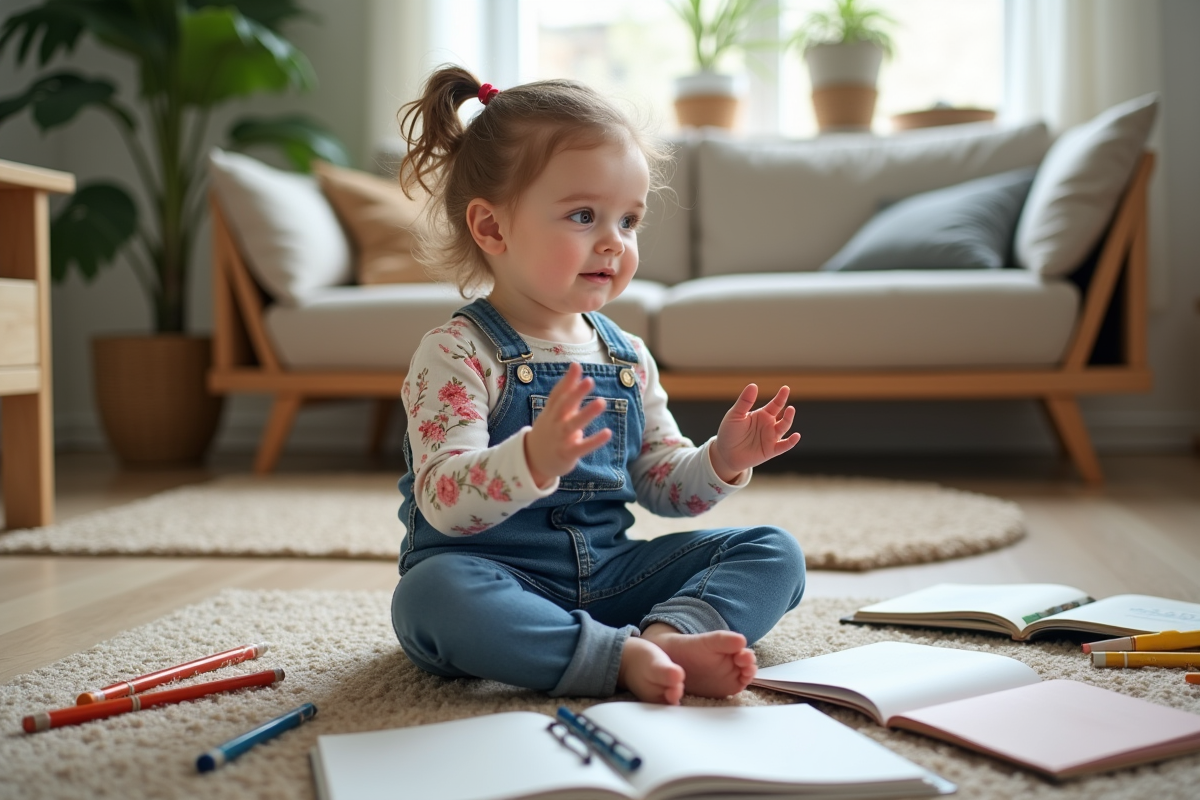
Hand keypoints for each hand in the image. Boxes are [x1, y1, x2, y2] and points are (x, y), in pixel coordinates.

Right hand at [525, 362, 611, 488]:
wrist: (533, 460)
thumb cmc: (550, 430)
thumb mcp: (555, 411)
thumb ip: (567, 390)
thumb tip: (575, 365)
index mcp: (551, 411)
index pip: (557, 394)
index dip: (566, 381)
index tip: (576, 366)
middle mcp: (554, 423)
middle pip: (563, 406)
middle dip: (575, 394)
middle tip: (589, 381)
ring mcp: (560, 439)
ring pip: (572, 425)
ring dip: (586, 414)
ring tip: (602, 402)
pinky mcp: (567, 454)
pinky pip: (581, 447)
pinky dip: (594, 441)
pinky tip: (607, 432)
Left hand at [710, 384, 800, 482]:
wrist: (725, 453)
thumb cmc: (729, 432)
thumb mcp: (735, 415)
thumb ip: (744, 402)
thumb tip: (753, 385)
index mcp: (762, 415)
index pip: (775, 404)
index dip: (781, 397)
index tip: (786, 388)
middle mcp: (769, 425)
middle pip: (782, 416)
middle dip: (787, 411)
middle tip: (789, 406)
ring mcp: (771, 438)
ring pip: (784, 428)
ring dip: (788, 420)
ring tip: (790, 411)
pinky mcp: (770, 450)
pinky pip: (783, 446)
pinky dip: (791, 442)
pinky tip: (796, 436)